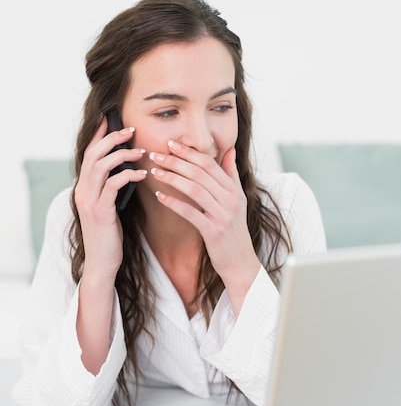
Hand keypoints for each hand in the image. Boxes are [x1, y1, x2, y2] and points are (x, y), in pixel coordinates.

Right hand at [74, 117, 146, 279]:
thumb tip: (127, 169)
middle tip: (131, 130)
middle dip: (112, 138)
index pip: (89, 153)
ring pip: (101, 166)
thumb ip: (112, 188)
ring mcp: (89, 200)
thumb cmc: (110, 235)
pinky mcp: (100, 211)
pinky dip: (128, 175)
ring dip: (122, 154)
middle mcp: (83, 190)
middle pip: (93, 153)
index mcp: (84, 187)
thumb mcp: (109, 207)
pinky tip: (142, 174)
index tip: (110, 118)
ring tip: (141, 151)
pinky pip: (113, 185)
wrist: (102, 262)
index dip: (99, 134)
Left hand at [150, 140, 259, 313]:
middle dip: (175, 161)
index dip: (189, 152)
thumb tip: (230, 150)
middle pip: (199, 173)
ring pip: (194, 189)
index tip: (171, 144)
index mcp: (233, 189)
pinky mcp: (213, 231)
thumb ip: (232, 174)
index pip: (209, 163)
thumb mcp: (238, 199)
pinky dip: (174, 203)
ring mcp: (223, 215)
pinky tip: (159, 197)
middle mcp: (230, 199)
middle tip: (156, 154)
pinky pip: (190, 213)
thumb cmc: (234, 229)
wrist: (240, 261)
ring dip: (172, 178)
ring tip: (155, 172)